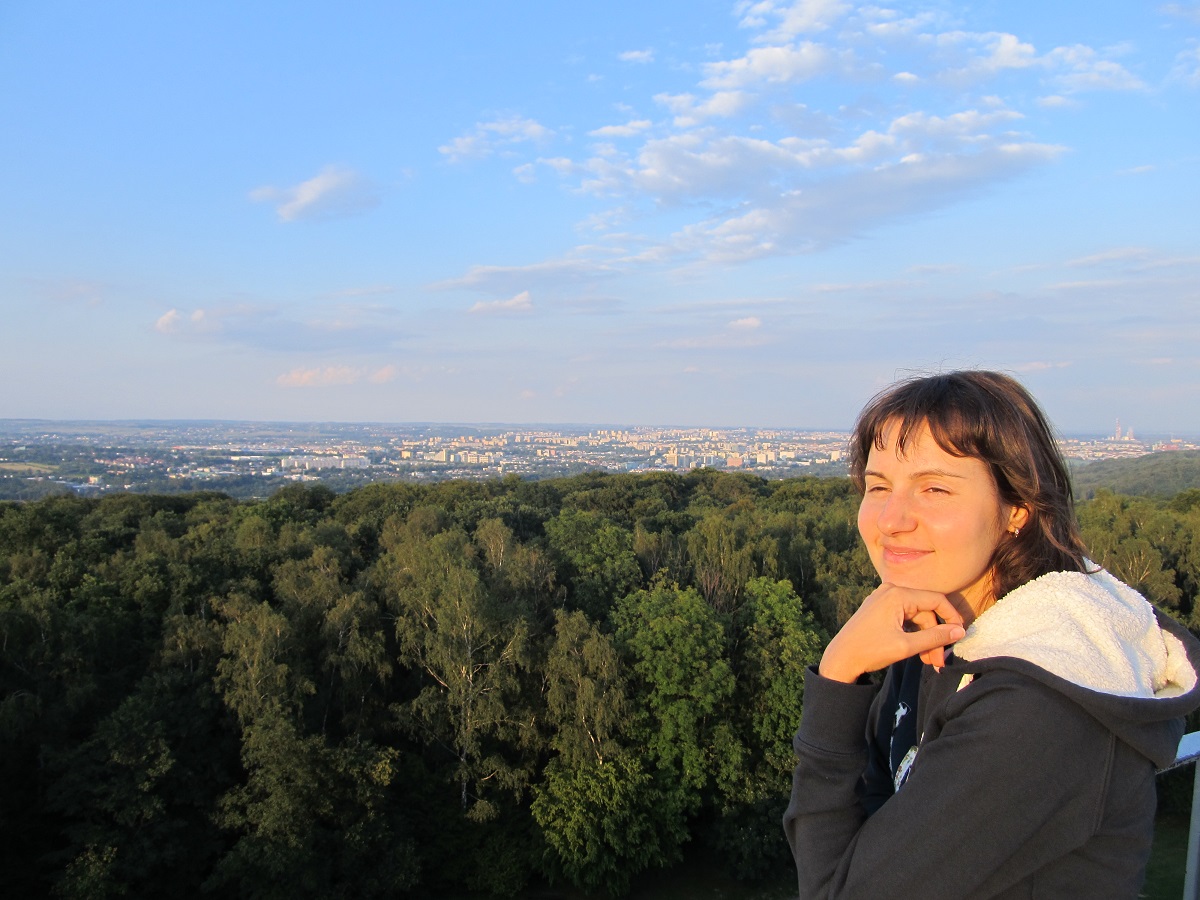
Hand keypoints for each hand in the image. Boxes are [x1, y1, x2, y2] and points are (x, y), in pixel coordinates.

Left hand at [818, 583, 965, 682]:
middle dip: (935, 637)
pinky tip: (918, 652)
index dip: (952, 617)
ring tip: (929, 662)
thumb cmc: (870, 651)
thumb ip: (935, 637)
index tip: (960, 636)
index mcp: (897, 594)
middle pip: (926, 611)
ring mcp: (884, 598)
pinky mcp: (880, 608)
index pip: (936, 599)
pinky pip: (905, 617)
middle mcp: (891, 591)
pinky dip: (913, 634)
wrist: (841, 658)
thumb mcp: (906, 646)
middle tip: (939, 661)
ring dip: (925, 638)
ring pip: (916, 617)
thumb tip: (960, 631)